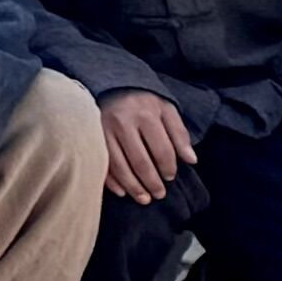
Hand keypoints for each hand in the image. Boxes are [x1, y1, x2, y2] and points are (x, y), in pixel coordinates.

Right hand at [99, 87, 199, 201]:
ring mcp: (103, 129)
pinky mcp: (90, 134)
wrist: (110, 82)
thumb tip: (191, 160)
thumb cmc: (143, 99)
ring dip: (132, 186)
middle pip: (140, 161)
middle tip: (159, 195)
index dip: (168, 168)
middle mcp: (123, 122)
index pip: (162, 150)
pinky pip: (101, 162)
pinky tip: (121, 191)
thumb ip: (179, 133)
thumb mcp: (166, 109)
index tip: (170, 177)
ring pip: (119, 165)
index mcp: (146, 115)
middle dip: (152, 182)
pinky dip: (110, 180)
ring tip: (143, 199)